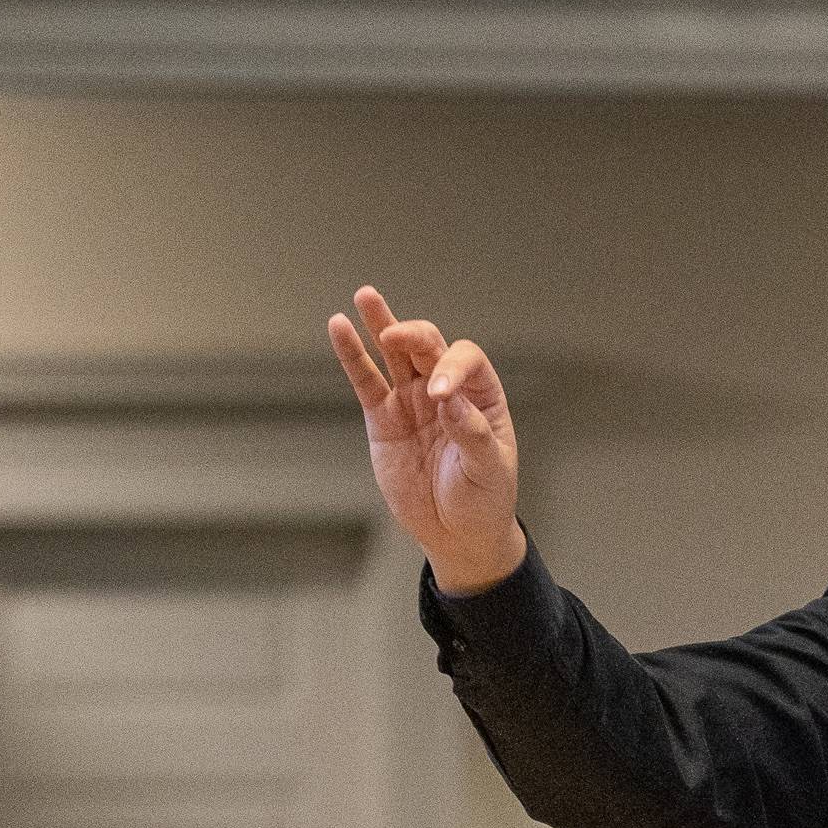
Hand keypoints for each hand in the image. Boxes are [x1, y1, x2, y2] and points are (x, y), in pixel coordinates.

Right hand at [328, 285, 524, 593]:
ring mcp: (412, 401)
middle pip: (429, 346)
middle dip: (413, 336)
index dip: (452, 369)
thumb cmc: (483, 500)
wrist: (456, 533)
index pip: (466, 360)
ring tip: (365, 295)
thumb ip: (472, 435)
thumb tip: (451, 402)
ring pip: (395, 353)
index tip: (440, 397)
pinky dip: (352, 356)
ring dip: (381, 323)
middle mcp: (447, 390)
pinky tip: (339, 327)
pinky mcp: (383, 418)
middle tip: (394, 335)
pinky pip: (366, 381)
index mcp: (482, 396)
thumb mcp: (489, 471)